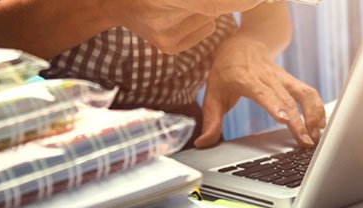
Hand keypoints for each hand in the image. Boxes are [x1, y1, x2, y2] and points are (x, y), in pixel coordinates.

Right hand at [100, 0, 265, 53]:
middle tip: (208, 2)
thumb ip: (211, 0)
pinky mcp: (169, 47)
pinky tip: (176, 16)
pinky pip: (203, 31)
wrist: (115, 2)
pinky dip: (198, 21)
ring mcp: (166, 38)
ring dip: (205, 8)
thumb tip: (247, 2)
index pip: (215, 4)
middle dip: (224, 3)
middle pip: (215, 9)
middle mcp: (165, 21)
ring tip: (178, 3)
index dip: (243, 2)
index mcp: (167, 0)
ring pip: (211, 20)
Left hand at [196, 35, 325, 148]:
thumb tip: (203, 143)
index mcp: (245, 78)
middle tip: (306, 142)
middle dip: (299, 122)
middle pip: (287, 99)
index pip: (262, 92)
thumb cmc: (226, 69)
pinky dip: (318, 107)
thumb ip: (210, 120)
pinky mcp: (292, 80)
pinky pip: (309, 92)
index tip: (284, 120)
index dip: (274, 106)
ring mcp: (282, 78)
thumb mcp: (212, 92)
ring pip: (303, 94)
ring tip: (316, 135)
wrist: (244, 43)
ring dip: (313, 114)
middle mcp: (267, 77)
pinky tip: (320, 123)